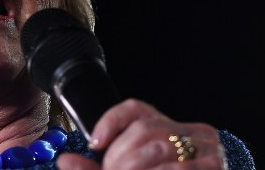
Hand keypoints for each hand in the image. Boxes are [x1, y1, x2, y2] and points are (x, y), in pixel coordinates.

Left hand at [56, 98, 227, 169]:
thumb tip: (64, 161)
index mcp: (171, 127)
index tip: (93, 143)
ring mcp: (209, 153)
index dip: (111, 121)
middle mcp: (194, 134)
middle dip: (119, 156)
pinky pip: (175, 169)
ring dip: (132, 169)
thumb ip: (98, 168)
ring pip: (158, 150)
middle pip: (145, 130)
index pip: (136, 109)